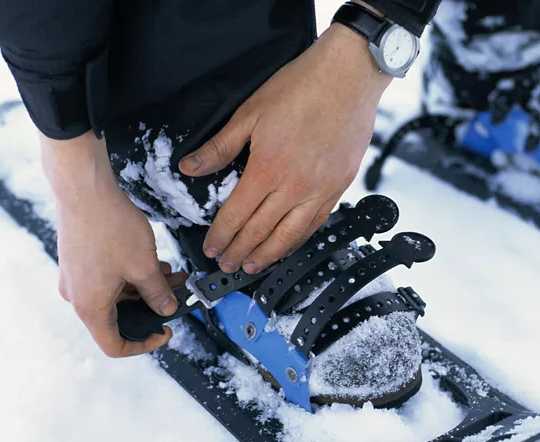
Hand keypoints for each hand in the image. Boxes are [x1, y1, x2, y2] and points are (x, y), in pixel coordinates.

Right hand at [41, 133, 186, 356]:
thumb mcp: (144, 265)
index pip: (114, 345)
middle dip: (153, 307)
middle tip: (178, 296)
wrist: (83, 188)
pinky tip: (155, 262)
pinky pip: (109, 280)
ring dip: (146, 288)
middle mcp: (78, 297)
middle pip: (120, 318)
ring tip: (173, 274)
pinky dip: (132, 275)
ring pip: (118, 296)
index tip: (165, 331)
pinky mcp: (80, 262)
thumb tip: (166, 308)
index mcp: (91, 306)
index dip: (144, 345)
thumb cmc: (108, 225)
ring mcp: (76, 279)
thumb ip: (158, 293)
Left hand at [179, 23, 391, 273]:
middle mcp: (295, 186)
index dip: (221, 236)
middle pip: (261, 231)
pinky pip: (316, 223)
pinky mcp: (339, 186)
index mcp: (268, 168)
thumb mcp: (250, 112)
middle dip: (239, 252)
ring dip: (268, 255)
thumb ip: (220, 146)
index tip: (211, 248)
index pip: (237, 215)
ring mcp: (321, 189)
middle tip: (226, 266)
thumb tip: (191, 168)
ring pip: (290, 235)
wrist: (348, 76)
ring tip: (252, 266)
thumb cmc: (302, 87)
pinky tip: (287, 245)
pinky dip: (298, 240)